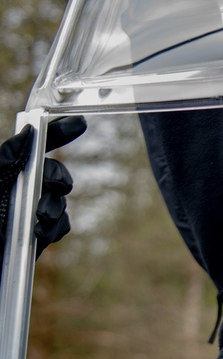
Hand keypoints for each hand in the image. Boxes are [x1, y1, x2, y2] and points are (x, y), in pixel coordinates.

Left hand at [0, 116, 86, 258]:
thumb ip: (6, 159)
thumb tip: (28, 132)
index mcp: (8, 174)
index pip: (35, 147)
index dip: (58, 133)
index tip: (79, 123)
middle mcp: (21, 191)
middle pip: (55, 174)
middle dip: (59, 178)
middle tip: (55, 184)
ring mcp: (32, 213)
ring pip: (61, 201)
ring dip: (55, 207)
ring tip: (40, 217)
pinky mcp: (40, 235)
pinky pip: (62, 225)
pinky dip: (55, 227)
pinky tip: (41, 232)